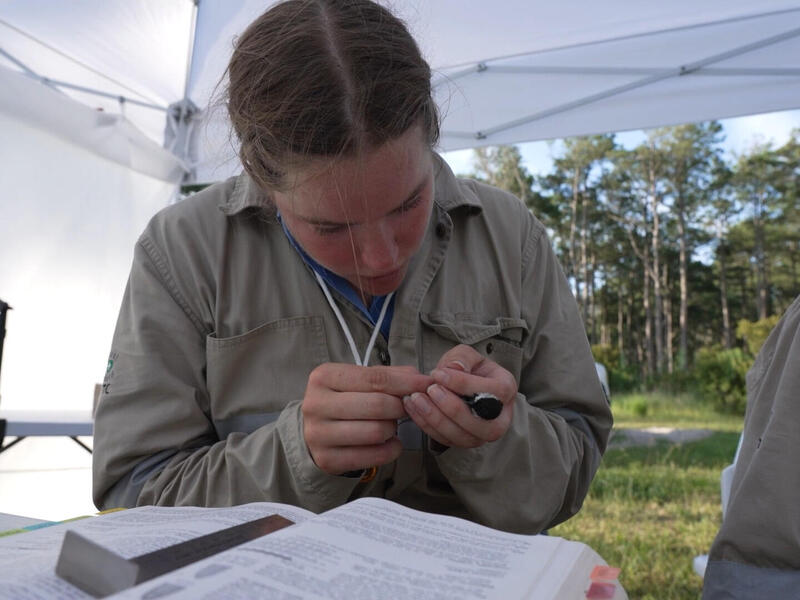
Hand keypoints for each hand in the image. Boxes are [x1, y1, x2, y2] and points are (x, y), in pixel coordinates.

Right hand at [302, 363, 432, 474]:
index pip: (374, 378)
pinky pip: (374, 456)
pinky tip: (389, 442)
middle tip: (406, 408)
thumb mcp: (358, 380)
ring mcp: (318, 434)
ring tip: (390, 425)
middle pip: (377, 405)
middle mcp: (316, 404)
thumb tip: (419, 378)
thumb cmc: (343, 401)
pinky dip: (391, 449)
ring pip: (376, 431)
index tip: (427, 384)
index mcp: (324, 377)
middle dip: (400, 407)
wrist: (315, 431)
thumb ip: (387, 376)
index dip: (406, 382)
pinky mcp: (327, 459)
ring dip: (393, 429)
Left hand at [402, 344, 516, 448]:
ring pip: (462, 436)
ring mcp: (482, 434)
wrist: (462, 386)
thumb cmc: (468, 369)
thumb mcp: (467, 355)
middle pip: (479, 422)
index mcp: (506, 389)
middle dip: (451, 407)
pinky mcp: (464, 442)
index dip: (463, 384)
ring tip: (416, 399)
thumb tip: (455, 368)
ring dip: (436, 418)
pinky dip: (427, 425)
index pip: (490, 392)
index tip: (438, 374)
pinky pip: (445, 440)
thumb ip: (462, 357)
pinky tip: (413, 408)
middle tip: (429, 390)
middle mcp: (500, 418)